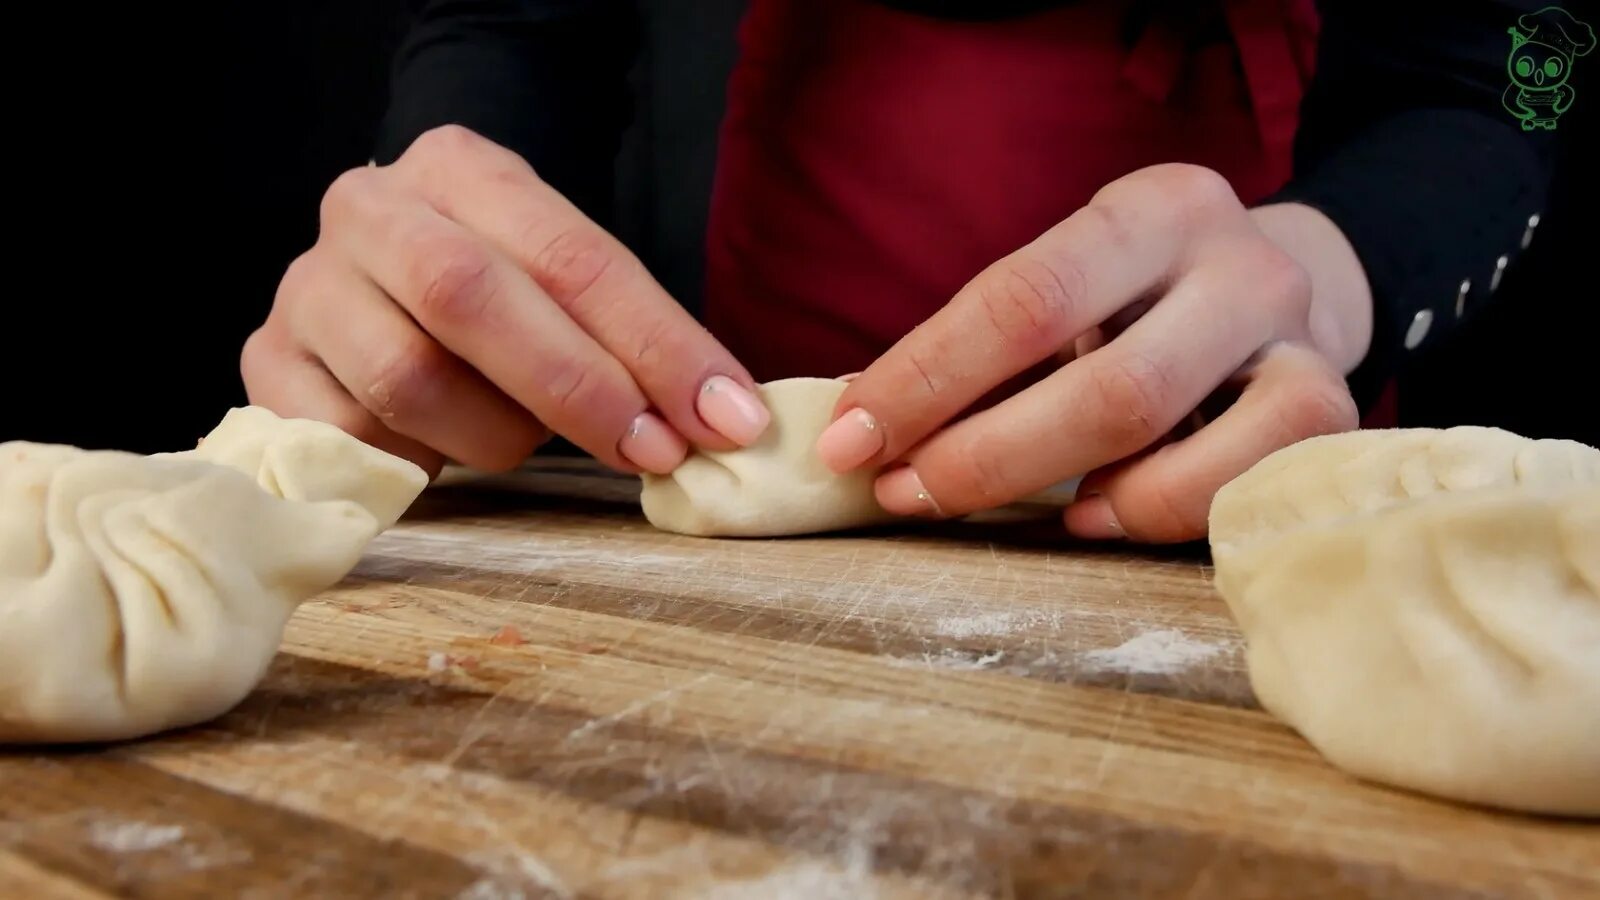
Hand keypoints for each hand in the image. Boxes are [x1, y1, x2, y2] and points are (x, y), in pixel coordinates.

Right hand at [241, 126, 769, 477]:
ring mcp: (307, 287)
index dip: (656, 344)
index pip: (572, 254)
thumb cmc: (500, 300)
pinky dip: (420, 463)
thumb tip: (725, 423)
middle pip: (467, 294)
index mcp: (461, 168)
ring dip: (495, 433)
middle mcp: (370, 208)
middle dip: (576, 387)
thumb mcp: (564, 290)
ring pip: (407, 377)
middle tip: (652, 452)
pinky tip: (441, 452)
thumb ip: (633, 340)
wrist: (375, 294)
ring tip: (523, 439)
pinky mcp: (266, 367)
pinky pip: (354, 439)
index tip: (724, 418)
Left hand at [816, 163, 1370, 542]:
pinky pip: (1236, 482)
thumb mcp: (1074, 296)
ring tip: (987, 507)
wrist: (1285, 300)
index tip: (850, 439)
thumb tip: (859, 426)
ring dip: (1051, 486)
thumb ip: (987, 351)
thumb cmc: (1140, 308)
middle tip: (902, 494)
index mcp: (1153, 209)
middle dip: (979, 454)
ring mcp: (1296, 338)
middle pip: (1101, 381)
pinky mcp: (1329, 410)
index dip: (926, 378)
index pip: (1022, 296)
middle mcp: (1238, 261)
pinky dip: (1146, 511)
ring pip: (1164, 432)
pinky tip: (1090, 516)